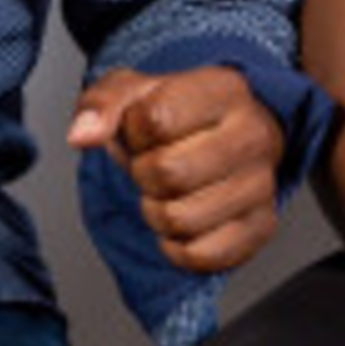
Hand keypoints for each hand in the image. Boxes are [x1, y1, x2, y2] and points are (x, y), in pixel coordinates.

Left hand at [67, 63, 284, 275]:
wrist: (230, 131)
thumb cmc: (181, 112)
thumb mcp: (135, 92)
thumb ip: (101, 105)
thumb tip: (82, 134)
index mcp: (223, 90)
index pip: (155, 119)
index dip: (133, 131)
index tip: (146, 128)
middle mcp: (253, 134)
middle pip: (167, 173)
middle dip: (143, 173)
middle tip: (154, 163)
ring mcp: (262, 184)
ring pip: (180, 219)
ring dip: (157, 212)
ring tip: (169, 191)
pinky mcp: (261, 226)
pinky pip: (200, 255)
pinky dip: (176, 246)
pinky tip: (184, 220)